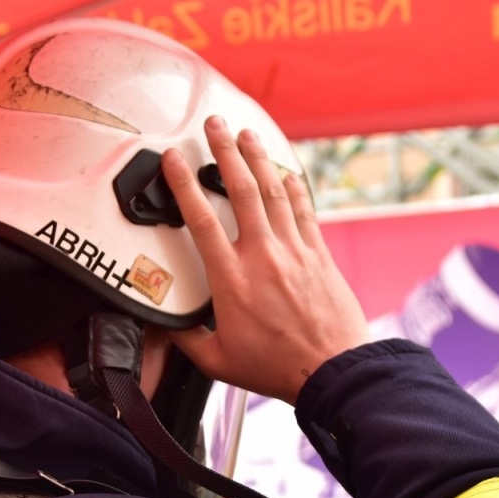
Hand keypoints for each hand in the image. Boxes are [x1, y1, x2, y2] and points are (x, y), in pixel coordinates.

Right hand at [162, 117, 369, 404]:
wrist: (333, 371)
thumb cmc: (277, 369)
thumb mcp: (217, 362)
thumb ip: (186, 340)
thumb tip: (165, 327)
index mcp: (231, 280)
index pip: (200, 219)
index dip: (183, 184)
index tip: (172, 159)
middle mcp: (262, 256)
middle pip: (240, 189)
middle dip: (225, 151)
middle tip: (214, 125)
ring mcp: (294, 252)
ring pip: (273, 192)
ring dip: (258, 159)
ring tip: (246, 135)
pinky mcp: (318, 255)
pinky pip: (303, 211)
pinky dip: (293, 188)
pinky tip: (284, 173)